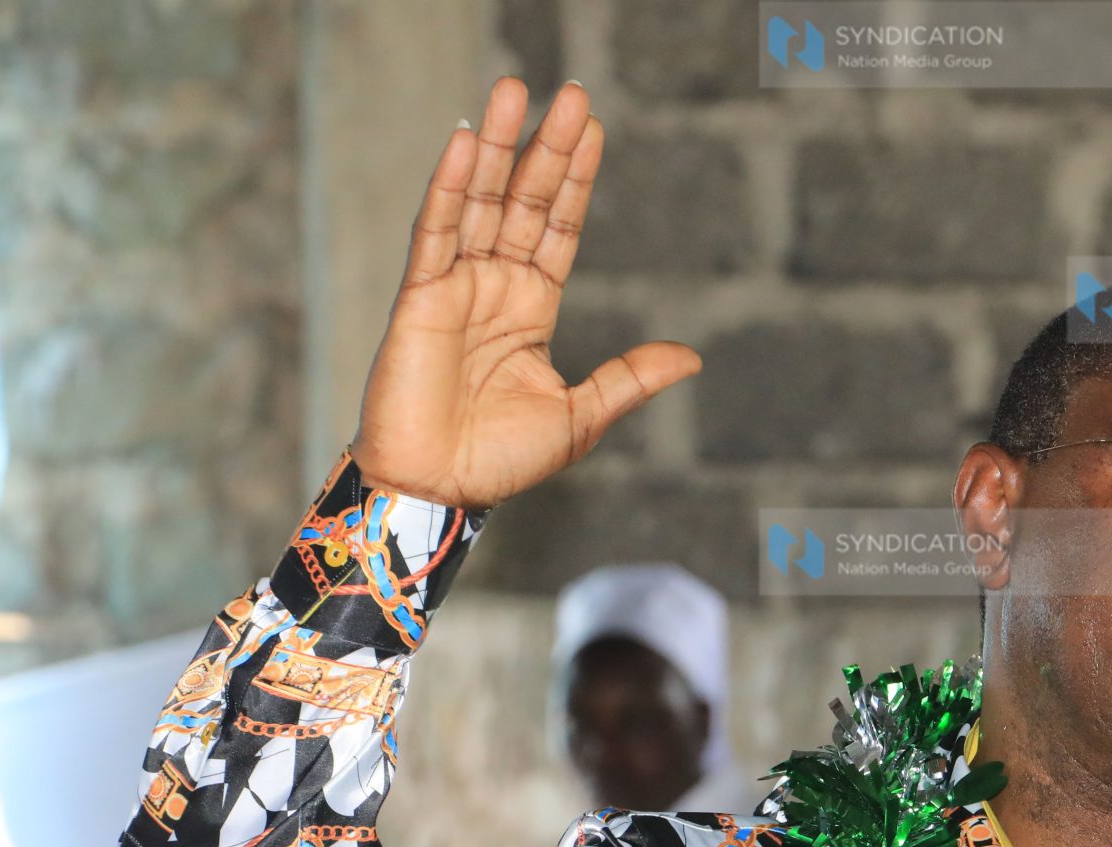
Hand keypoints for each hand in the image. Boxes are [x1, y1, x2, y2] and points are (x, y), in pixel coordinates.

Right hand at [346, 78, 701, 510]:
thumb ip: (630, 378)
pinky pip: (436, 231)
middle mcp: (494, 286)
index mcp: (532, 307)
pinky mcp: (419, 298)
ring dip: (497, 146)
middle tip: (570, 92)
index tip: (593, 128)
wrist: (441, 491)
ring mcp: (455, 286)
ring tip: (515, 90)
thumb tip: (692, 358)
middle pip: (525, 201)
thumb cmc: (500, 460)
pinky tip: (466, 143)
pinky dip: (450, 187)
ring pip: (481, 202)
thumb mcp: (582, 416)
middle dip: (546, 147)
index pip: (559, 227)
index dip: (575, 179)